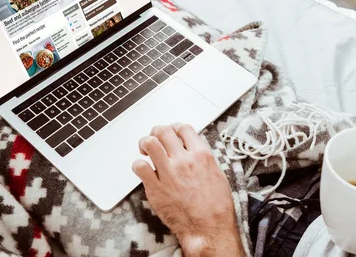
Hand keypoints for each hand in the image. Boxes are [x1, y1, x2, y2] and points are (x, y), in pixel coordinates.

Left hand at [132, 124, 243, 256]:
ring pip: (150, 143)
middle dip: (156, 132)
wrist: (209, 228)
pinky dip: (138, 165)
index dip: (174, 128)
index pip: (183, 128)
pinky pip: (139, 166)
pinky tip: (142, 170)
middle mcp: (184, 160)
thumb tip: (192, 150)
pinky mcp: (156, 188)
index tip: (171, 133)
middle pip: (163, 131)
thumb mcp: (217, 174)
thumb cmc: (216, 207)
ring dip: (145, 143)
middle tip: (154, 140)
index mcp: (202, 155)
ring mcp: (169, 173)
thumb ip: (202, 159)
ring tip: (145, 151)